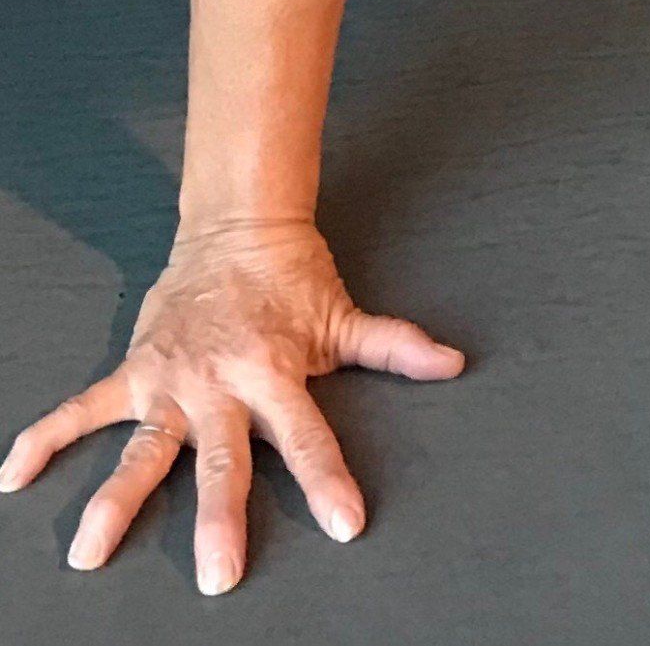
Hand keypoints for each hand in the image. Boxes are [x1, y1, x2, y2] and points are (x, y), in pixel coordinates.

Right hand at [0, 219, 464, 593]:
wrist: (237, 223)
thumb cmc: (293, 280)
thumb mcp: (344, 315)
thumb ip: (394, 347)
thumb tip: (454, 363)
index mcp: (276, 372)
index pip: (308, 436)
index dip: (327, 478)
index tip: (346, 523)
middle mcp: (221, 383)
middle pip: (222, 458)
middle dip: (221, 516)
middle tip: (218, 575)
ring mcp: (171, 381)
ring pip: (142, 449)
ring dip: (115, 500)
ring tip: (89, 553)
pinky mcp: (135, 371)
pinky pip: (82, 408)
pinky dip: (47, 438)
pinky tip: (13, 475)